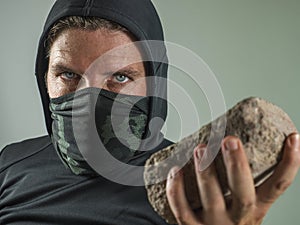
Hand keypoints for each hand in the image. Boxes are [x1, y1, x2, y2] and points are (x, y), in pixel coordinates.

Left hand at [166, 133, 299, 224]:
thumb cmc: (230, 219)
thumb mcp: (246, 204)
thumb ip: (243, 180)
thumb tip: (238, 142)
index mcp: (256, 208)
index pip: (278, 186)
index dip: (289, 163)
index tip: (292, 139)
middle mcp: (238, 218)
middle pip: (243, 193)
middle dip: (237, 165)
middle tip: (229, 140)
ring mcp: (214, 224)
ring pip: (212, 199)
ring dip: (206, 172)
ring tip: (201, 148)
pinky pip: (182, 210)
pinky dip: (177, 190)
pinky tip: (176, 170)